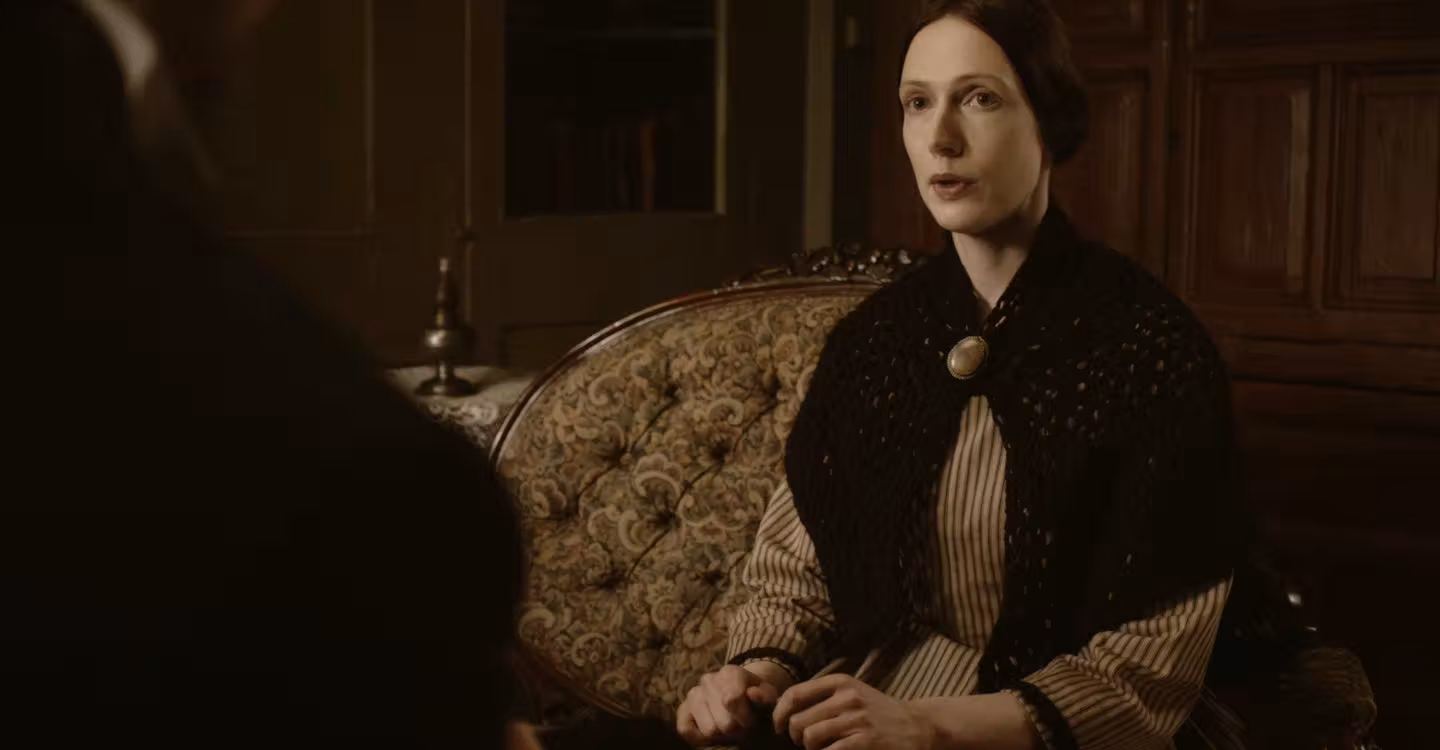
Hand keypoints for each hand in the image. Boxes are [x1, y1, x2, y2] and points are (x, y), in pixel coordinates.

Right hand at [676, 664, 783, 745]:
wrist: (740, 694)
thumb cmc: (756, 698)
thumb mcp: (767, 696)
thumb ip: (765, 696)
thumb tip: (752, 694)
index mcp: (729, 672)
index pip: (733, 700)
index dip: (747, 719)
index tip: (752, 721)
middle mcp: (708, 680)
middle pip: (724, 722)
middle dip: (737, 730)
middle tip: (741, 727)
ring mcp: (693, 694)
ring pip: (709, 730)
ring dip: (722, 736)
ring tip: (728, 727)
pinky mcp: (682, 709)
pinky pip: (686, 730)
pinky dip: (701, 738)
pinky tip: (713, 730)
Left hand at [773, 674, 934, 749]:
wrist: (917, 726)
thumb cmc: (878, 712)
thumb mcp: (852, 693)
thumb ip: (822, 696)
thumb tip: (783, 708)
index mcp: (840, 682)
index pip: (794, 694)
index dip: (779, 714)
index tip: (778, 727)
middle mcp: (847, 697)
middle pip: (798, 720)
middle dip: (795, 737)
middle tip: (805, 742)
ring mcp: (857, 719)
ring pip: (810, 737)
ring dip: (809, 748)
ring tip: (820, 748)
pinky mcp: (866, 741)